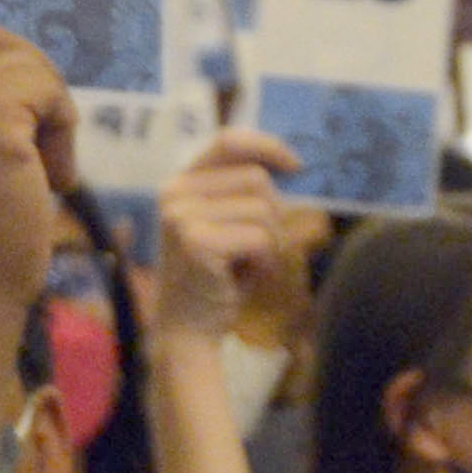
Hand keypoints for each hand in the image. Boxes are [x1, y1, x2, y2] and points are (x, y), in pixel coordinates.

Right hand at [149, 129, 300, 345]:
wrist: (187, 331)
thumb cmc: (217, 278)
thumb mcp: (228, 225)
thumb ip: (243, 192)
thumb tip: (294, 165)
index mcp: (181, 182)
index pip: (229, 140)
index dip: (268, 146)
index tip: (296, 166)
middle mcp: (174, 192)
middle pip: (257, 179)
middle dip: (274, 216)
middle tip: (260, 249)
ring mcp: (182, 216)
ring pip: (264, 210)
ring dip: (272, 242)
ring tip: (249, 265)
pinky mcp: (197, 242)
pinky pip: (261, 238)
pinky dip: (266, 261)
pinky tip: (246, 277)